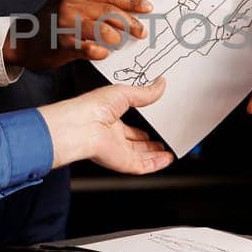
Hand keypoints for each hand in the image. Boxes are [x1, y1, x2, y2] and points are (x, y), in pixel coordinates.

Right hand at [3, 0, 152, 71]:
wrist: (22, 40)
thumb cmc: (51, 24)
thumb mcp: (70, 5)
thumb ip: (93, 7)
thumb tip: (126, 14)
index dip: (131, 2)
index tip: (147, 8)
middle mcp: (71, 4)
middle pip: (110, 11)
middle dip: (130, 22)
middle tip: (141, 32)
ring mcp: (65, 23)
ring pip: (102, 28)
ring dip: (116, 37)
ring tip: (120, 43)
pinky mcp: (62, 42)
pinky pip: (88, 47)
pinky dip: (99, 51)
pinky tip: (103, 53)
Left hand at [38, 79, 173, 172]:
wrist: (82, 126)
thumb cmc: (93, 107)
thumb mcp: (123, 93)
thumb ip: (144, 92)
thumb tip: (160, 84)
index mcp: (109, 119)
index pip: (128, 126)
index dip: (141, 127)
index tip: (154, 124)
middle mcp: (112, 136)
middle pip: (134, 143)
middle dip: (148, 143)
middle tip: (162, 140)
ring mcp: (117, 150)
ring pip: (140, 156)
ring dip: (155, 155)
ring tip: (169, 151)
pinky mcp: (122, 162)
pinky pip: (142, 166)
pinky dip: (155, 165)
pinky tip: (166, 160)